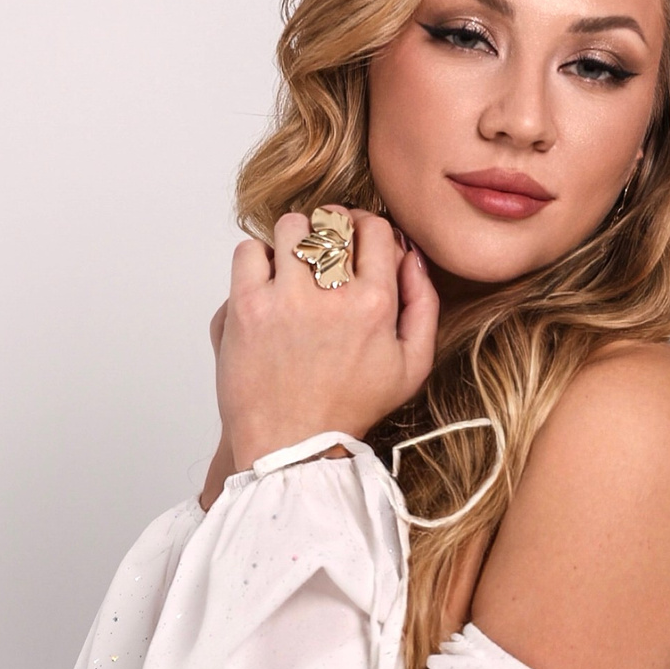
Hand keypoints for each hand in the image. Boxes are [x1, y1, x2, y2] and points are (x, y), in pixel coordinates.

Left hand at [204, 211, 438, 491]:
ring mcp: (284, 299)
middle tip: (327, 245)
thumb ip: (423, 306)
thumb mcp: (412, 368)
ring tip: (294, 262)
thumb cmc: (349, 410)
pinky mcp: (246, 307)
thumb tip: (412, 258)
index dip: (368, 226)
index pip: (377, 230)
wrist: (292, 446)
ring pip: (290, 228)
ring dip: (294, 238)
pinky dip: (257, 259)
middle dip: (333, 227)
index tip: (359, 236)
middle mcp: (331, 296)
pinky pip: (249, 251)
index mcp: (375, 305)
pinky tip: (267, 282)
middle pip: (334, 221)